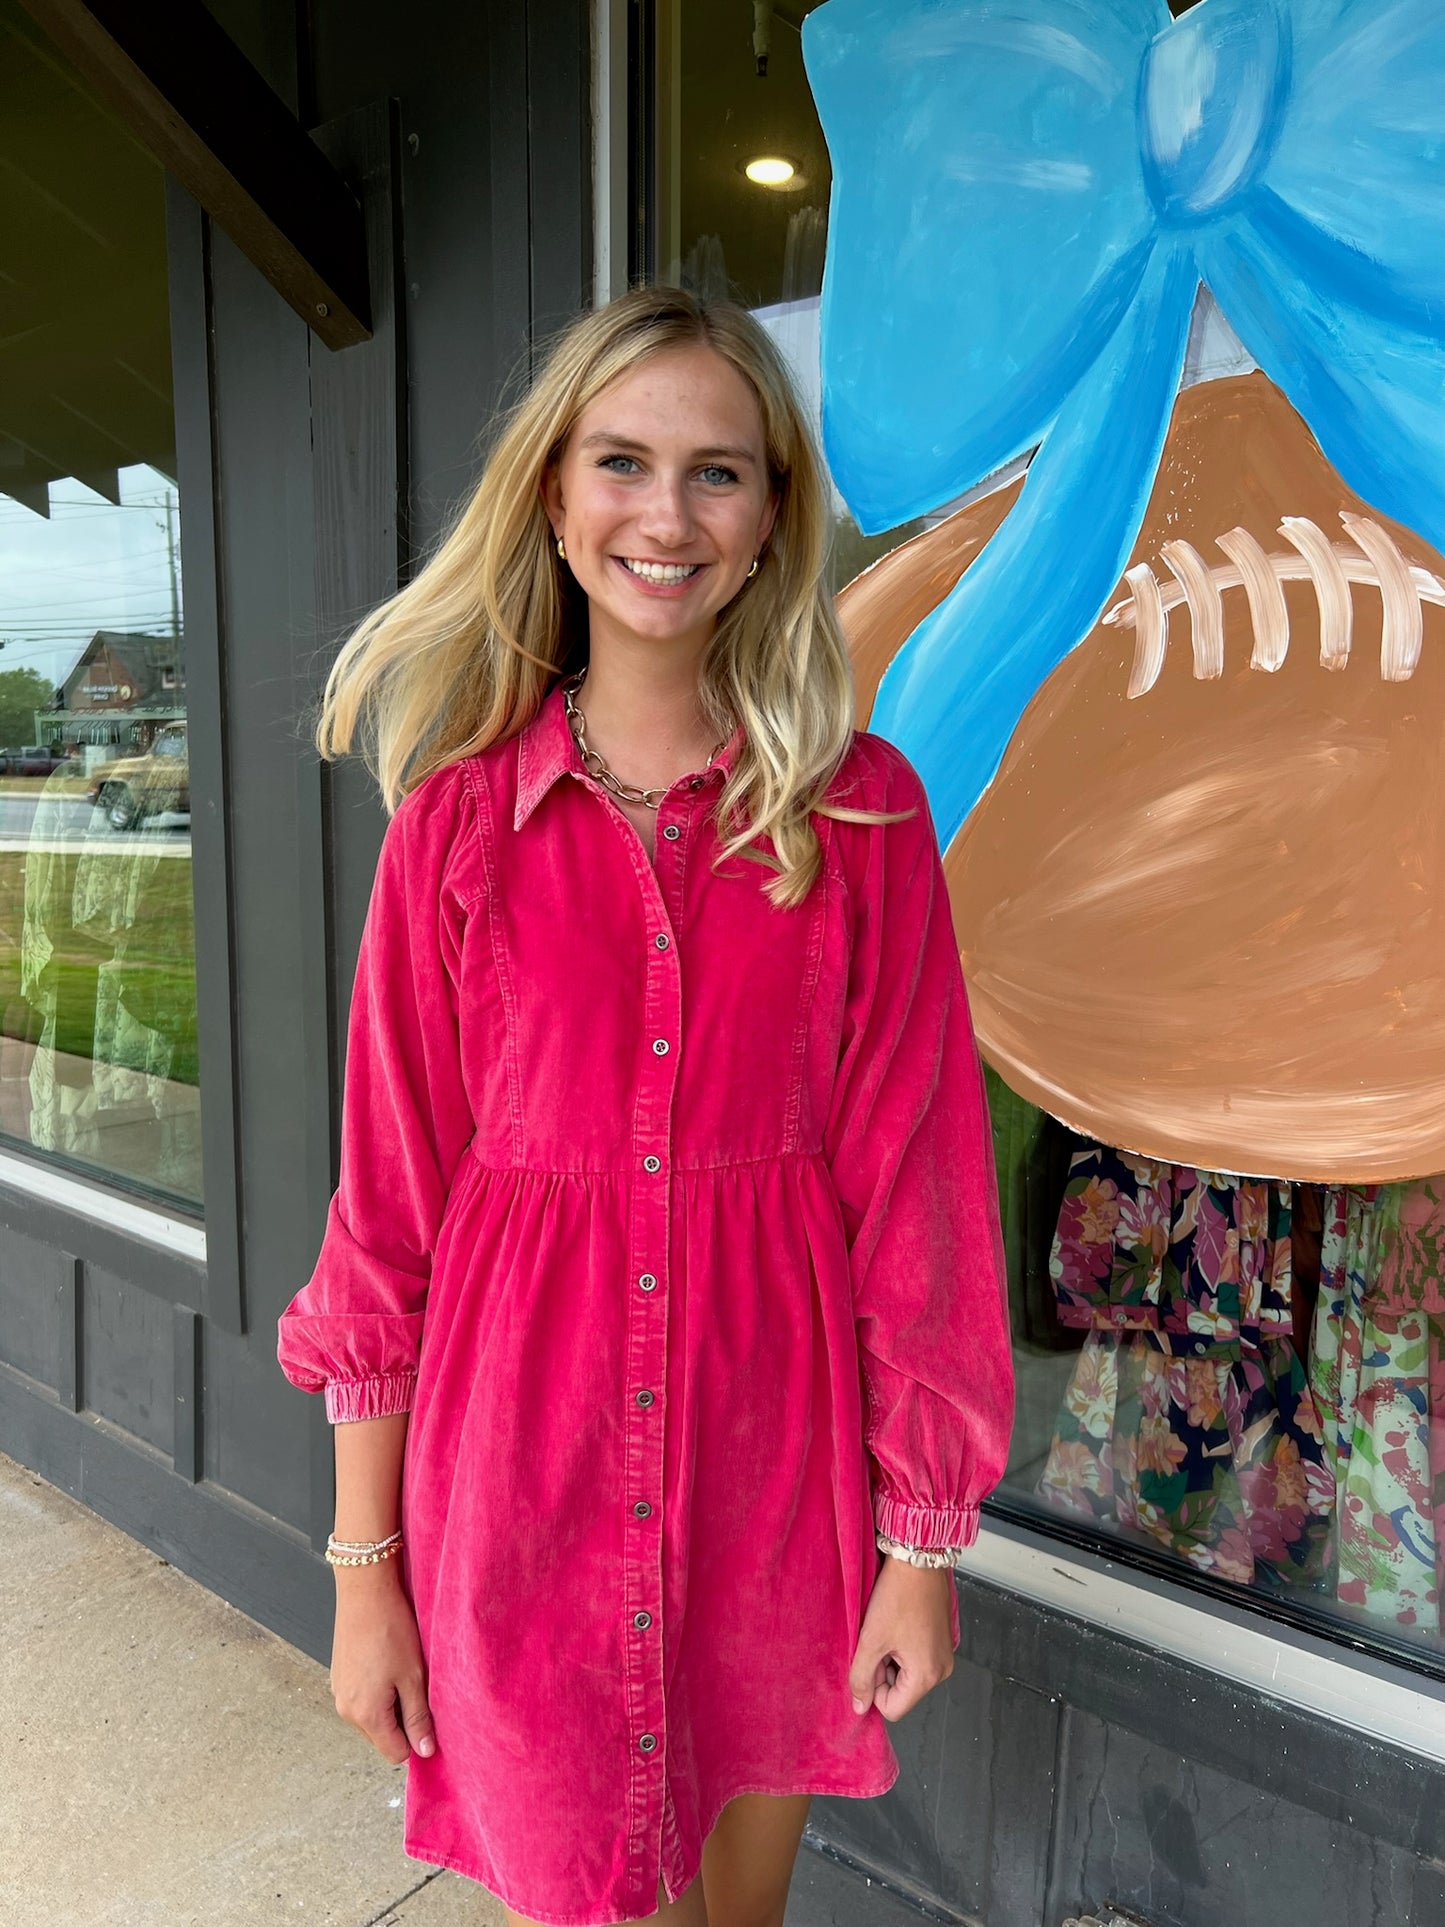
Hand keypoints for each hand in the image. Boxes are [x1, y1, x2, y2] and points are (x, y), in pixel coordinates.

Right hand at [330, 1563, 436, 1763]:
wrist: (364, 1591)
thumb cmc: (391, 1630)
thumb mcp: (413, 1676)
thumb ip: (418, 1717)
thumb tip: (425, 1751)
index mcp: (365, 1714)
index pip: (395, 1753)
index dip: (416, 1739)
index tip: (429, 1715)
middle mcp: (346, 1709)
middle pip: (382, 1736)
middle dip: (402, 1721)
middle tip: (417, 1686)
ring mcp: (338, 1692)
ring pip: (372, 1716)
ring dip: (390, 1703)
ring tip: (401, 1671)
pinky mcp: (338, 1675)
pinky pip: (361, 1697)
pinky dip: (377, 1689)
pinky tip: (386, 1662)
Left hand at [847, 1556, 954, 1722]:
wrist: (918, 1558)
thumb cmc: (898, 1595)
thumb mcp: (871, 1639)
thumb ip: (861, 1677)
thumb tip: (859, 1707)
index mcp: (927, 1675)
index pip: (893, 1708)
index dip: (873, 1688)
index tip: (869, 1658)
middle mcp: (941, 1670)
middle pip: (901, 1691)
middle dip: (882, 1671)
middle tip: (877, 1639)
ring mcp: (943, 1654)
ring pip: (906, 1674)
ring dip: (890, 1657)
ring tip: (887, 1629)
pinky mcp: (941, 1640)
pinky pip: (916, 1658)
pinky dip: (901, 1647)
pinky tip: (897, 1623)